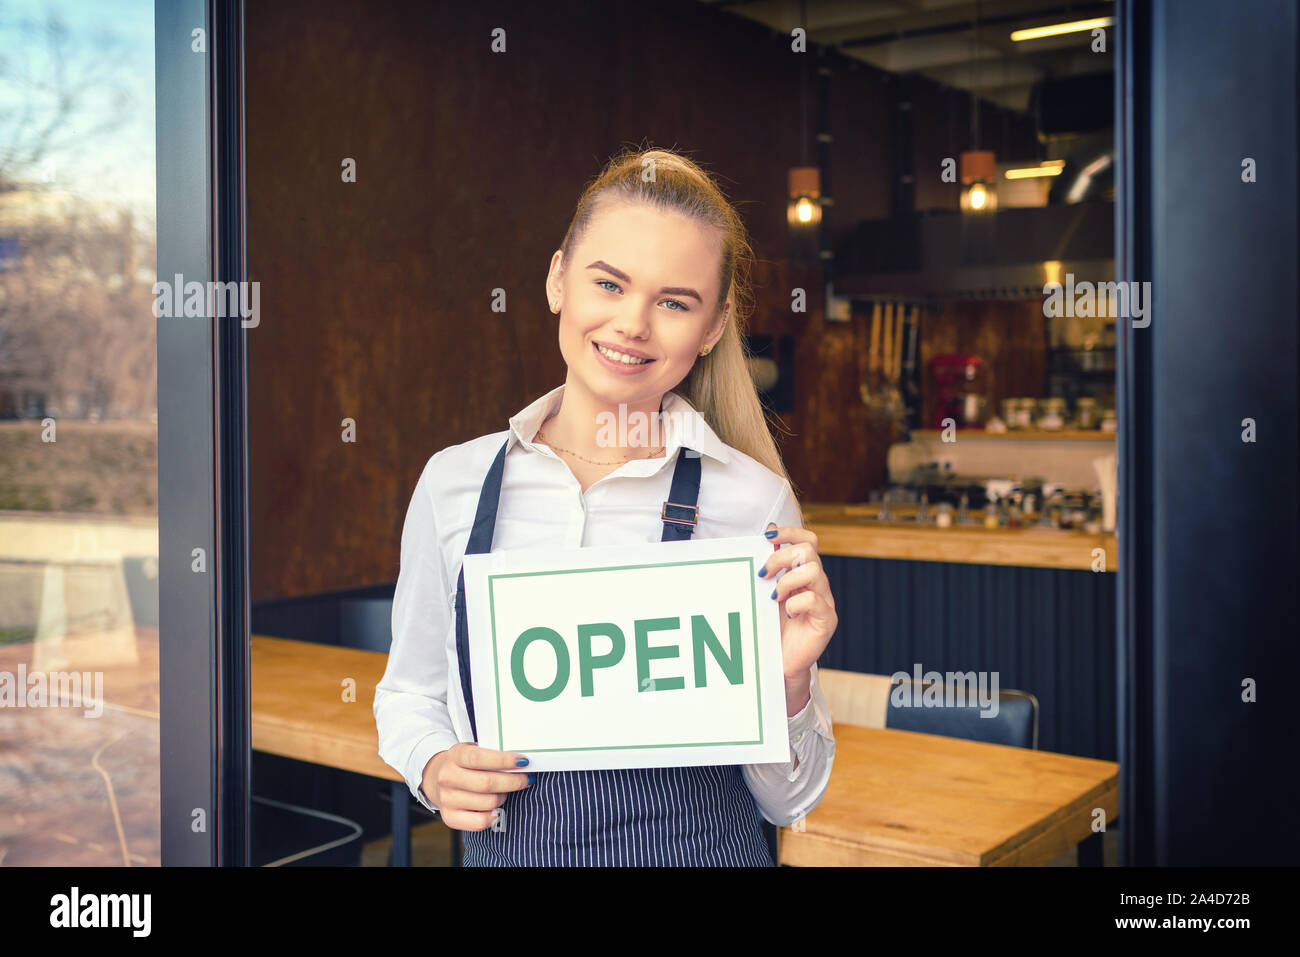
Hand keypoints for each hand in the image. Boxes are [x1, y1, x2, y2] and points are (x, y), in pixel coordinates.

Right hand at [421, 743, 532, 831]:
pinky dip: (493, 816)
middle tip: (526, 778)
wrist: (439, 777)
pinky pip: (479, 822)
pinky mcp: (449, 817)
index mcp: (455, 755)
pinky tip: (497, 808)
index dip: (504, 760)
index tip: (523, 761)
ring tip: (506, 791)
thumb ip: (493, 753)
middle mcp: (448, 777)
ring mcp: (447, 799)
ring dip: (504, 797)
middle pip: (487, 783)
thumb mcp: (474, 749)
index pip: (479, 758)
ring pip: (488, 803)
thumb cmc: (466, 763)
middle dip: (513, 781)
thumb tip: (521, 761)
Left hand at [759, 522, 836, 680]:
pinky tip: (787, 614)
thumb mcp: (767, 592)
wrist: (780, 661)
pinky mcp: (826, 620)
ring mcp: (825, 601)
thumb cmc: (773, 626)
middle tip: (763, 574)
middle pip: (809, 550)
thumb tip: (769, 533)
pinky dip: (794, 604)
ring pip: (814, 571)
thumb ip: (770, 566)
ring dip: (787, 581)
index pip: (808, 540)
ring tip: (774, 597)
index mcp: (804, 573)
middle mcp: (818, 584)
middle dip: (781, 557)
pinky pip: (814, 600)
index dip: (790, 532)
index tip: (768, 536)